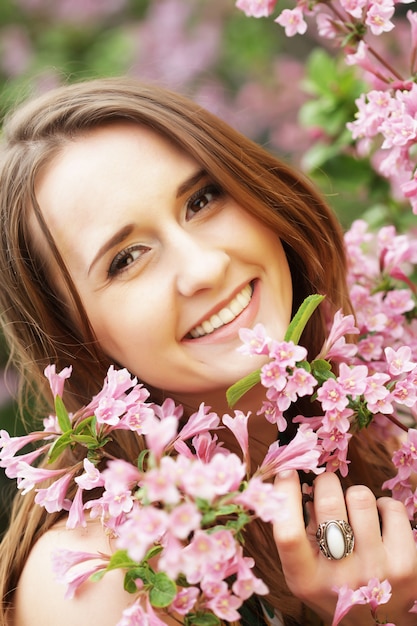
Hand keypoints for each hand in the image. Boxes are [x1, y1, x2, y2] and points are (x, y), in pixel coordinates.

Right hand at [272, 470, 416, 624]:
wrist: (375, 623)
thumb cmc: (331, 584)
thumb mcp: (303, 570)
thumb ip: (295, 533)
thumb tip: (298, 479)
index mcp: (305, 578)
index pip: (288, 531)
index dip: (285, 493)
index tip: (287, 472)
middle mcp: (340, 577)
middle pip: (328, 501)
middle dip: (325, 482)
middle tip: (326, 487)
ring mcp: (376, 570)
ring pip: (360, 497)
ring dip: (354, 495)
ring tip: (353, 511)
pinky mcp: (406, 564)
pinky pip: (391, 507)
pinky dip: (383, 506)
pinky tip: (377, 522)